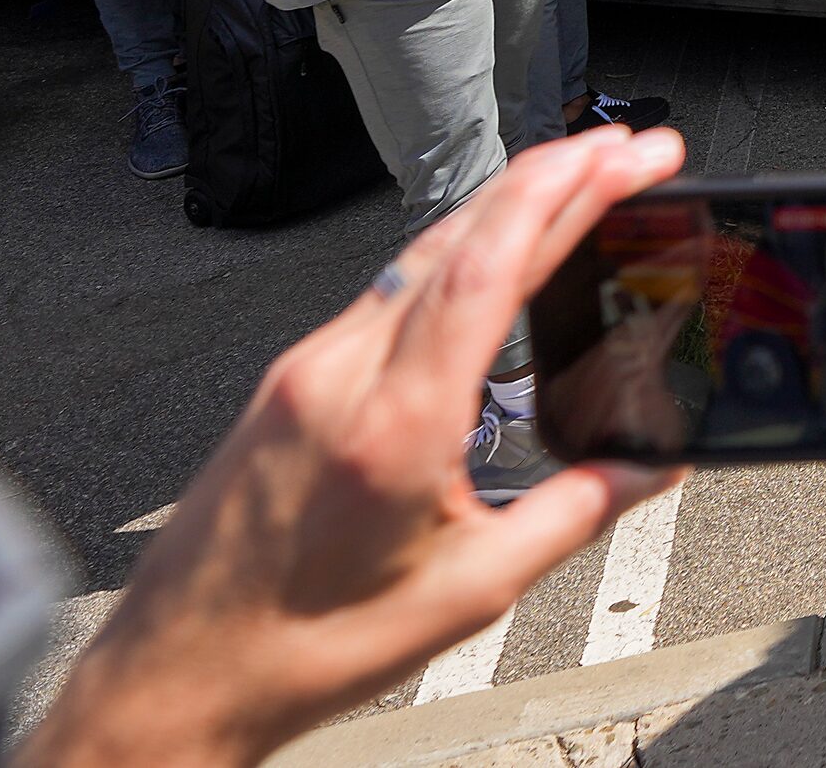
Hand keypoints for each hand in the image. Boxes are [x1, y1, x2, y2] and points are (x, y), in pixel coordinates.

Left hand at [17, 130, 689, 767]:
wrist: (178, 674)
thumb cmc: (301, 644)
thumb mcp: (469, 590)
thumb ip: (573, 515)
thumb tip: (647, 466)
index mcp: (394, 422)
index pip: (486, 268)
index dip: (561, 194)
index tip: (621, 158)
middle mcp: (342, 373)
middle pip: (458, 236)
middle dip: (553, 176)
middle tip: (629, 151)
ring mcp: (309, 369)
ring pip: (420, 255)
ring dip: (506, 207)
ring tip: (578, 182)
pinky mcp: (292, 380)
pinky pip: (389, 290)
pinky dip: (458, 252)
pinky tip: (492, 253)